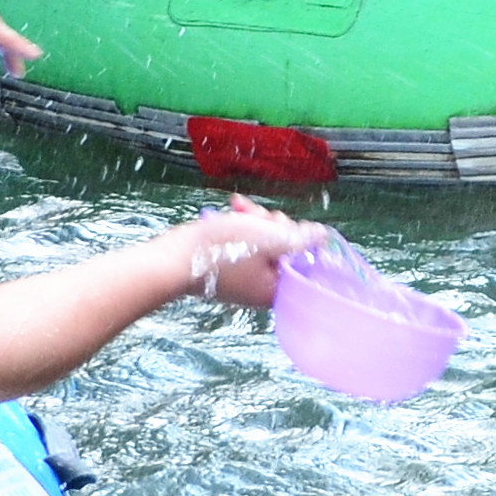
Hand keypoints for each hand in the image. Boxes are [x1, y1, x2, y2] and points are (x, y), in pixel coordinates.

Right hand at [177, 199, 325, 310]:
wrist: (172, 259)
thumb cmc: (223, 250)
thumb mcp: (269, 239)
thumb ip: (300, 240)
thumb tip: (324, 237)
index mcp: (276, 288)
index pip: (303, 259)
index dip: (297, 236)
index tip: (283, 223)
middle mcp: (262, 287)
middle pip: (282, 248)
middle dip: (272, 224)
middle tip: (257, 216)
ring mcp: (243, 278)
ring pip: (263, 241)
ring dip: (255, 220)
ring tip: (239, 208)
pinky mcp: (227, 267)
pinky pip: (244, 243)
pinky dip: (241, 226)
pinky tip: (233, 207)